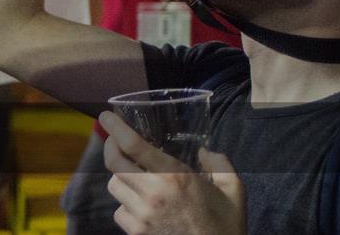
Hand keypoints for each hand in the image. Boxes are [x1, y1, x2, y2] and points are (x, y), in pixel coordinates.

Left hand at [99, 111, 245, 234]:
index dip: (115, 128)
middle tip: (115, 143)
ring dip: (120, 178)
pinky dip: (126, 206)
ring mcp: (142, 214)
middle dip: (111, 148)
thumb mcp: (234, 190)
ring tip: (134, 178)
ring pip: (114, 186)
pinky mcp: (136, 233)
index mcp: (175, 176)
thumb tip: (203, 151)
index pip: (134, 145)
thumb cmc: (226, 225)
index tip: (106, 116)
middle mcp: (153, 193)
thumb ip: (220, 163)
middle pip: (114, 163)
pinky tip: (141, 206)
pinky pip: (119, 211)